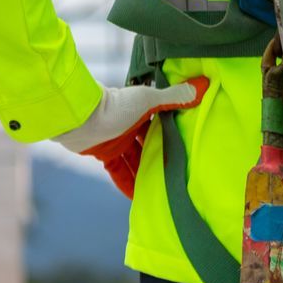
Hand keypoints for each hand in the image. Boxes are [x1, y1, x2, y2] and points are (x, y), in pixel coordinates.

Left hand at [55, 78, 209, 198]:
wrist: (79, 118)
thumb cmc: (114, 104)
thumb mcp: (148, 99)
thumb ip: (174, 96)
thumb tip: (202, 84)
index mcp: (141, 109)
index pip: (162, 123)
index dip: (174, 134)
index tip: (190, 146)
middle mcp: (130, 125)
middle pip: (149, 144)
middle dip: (162, 157)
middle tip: (181, 173)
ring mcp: (117, 140)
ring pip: (136, 160)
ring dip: (147, 173)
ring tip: (165, 189)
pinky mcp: (105, 154)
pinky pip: (120, 172)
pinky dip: (128, 184)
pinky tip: (139, 197)